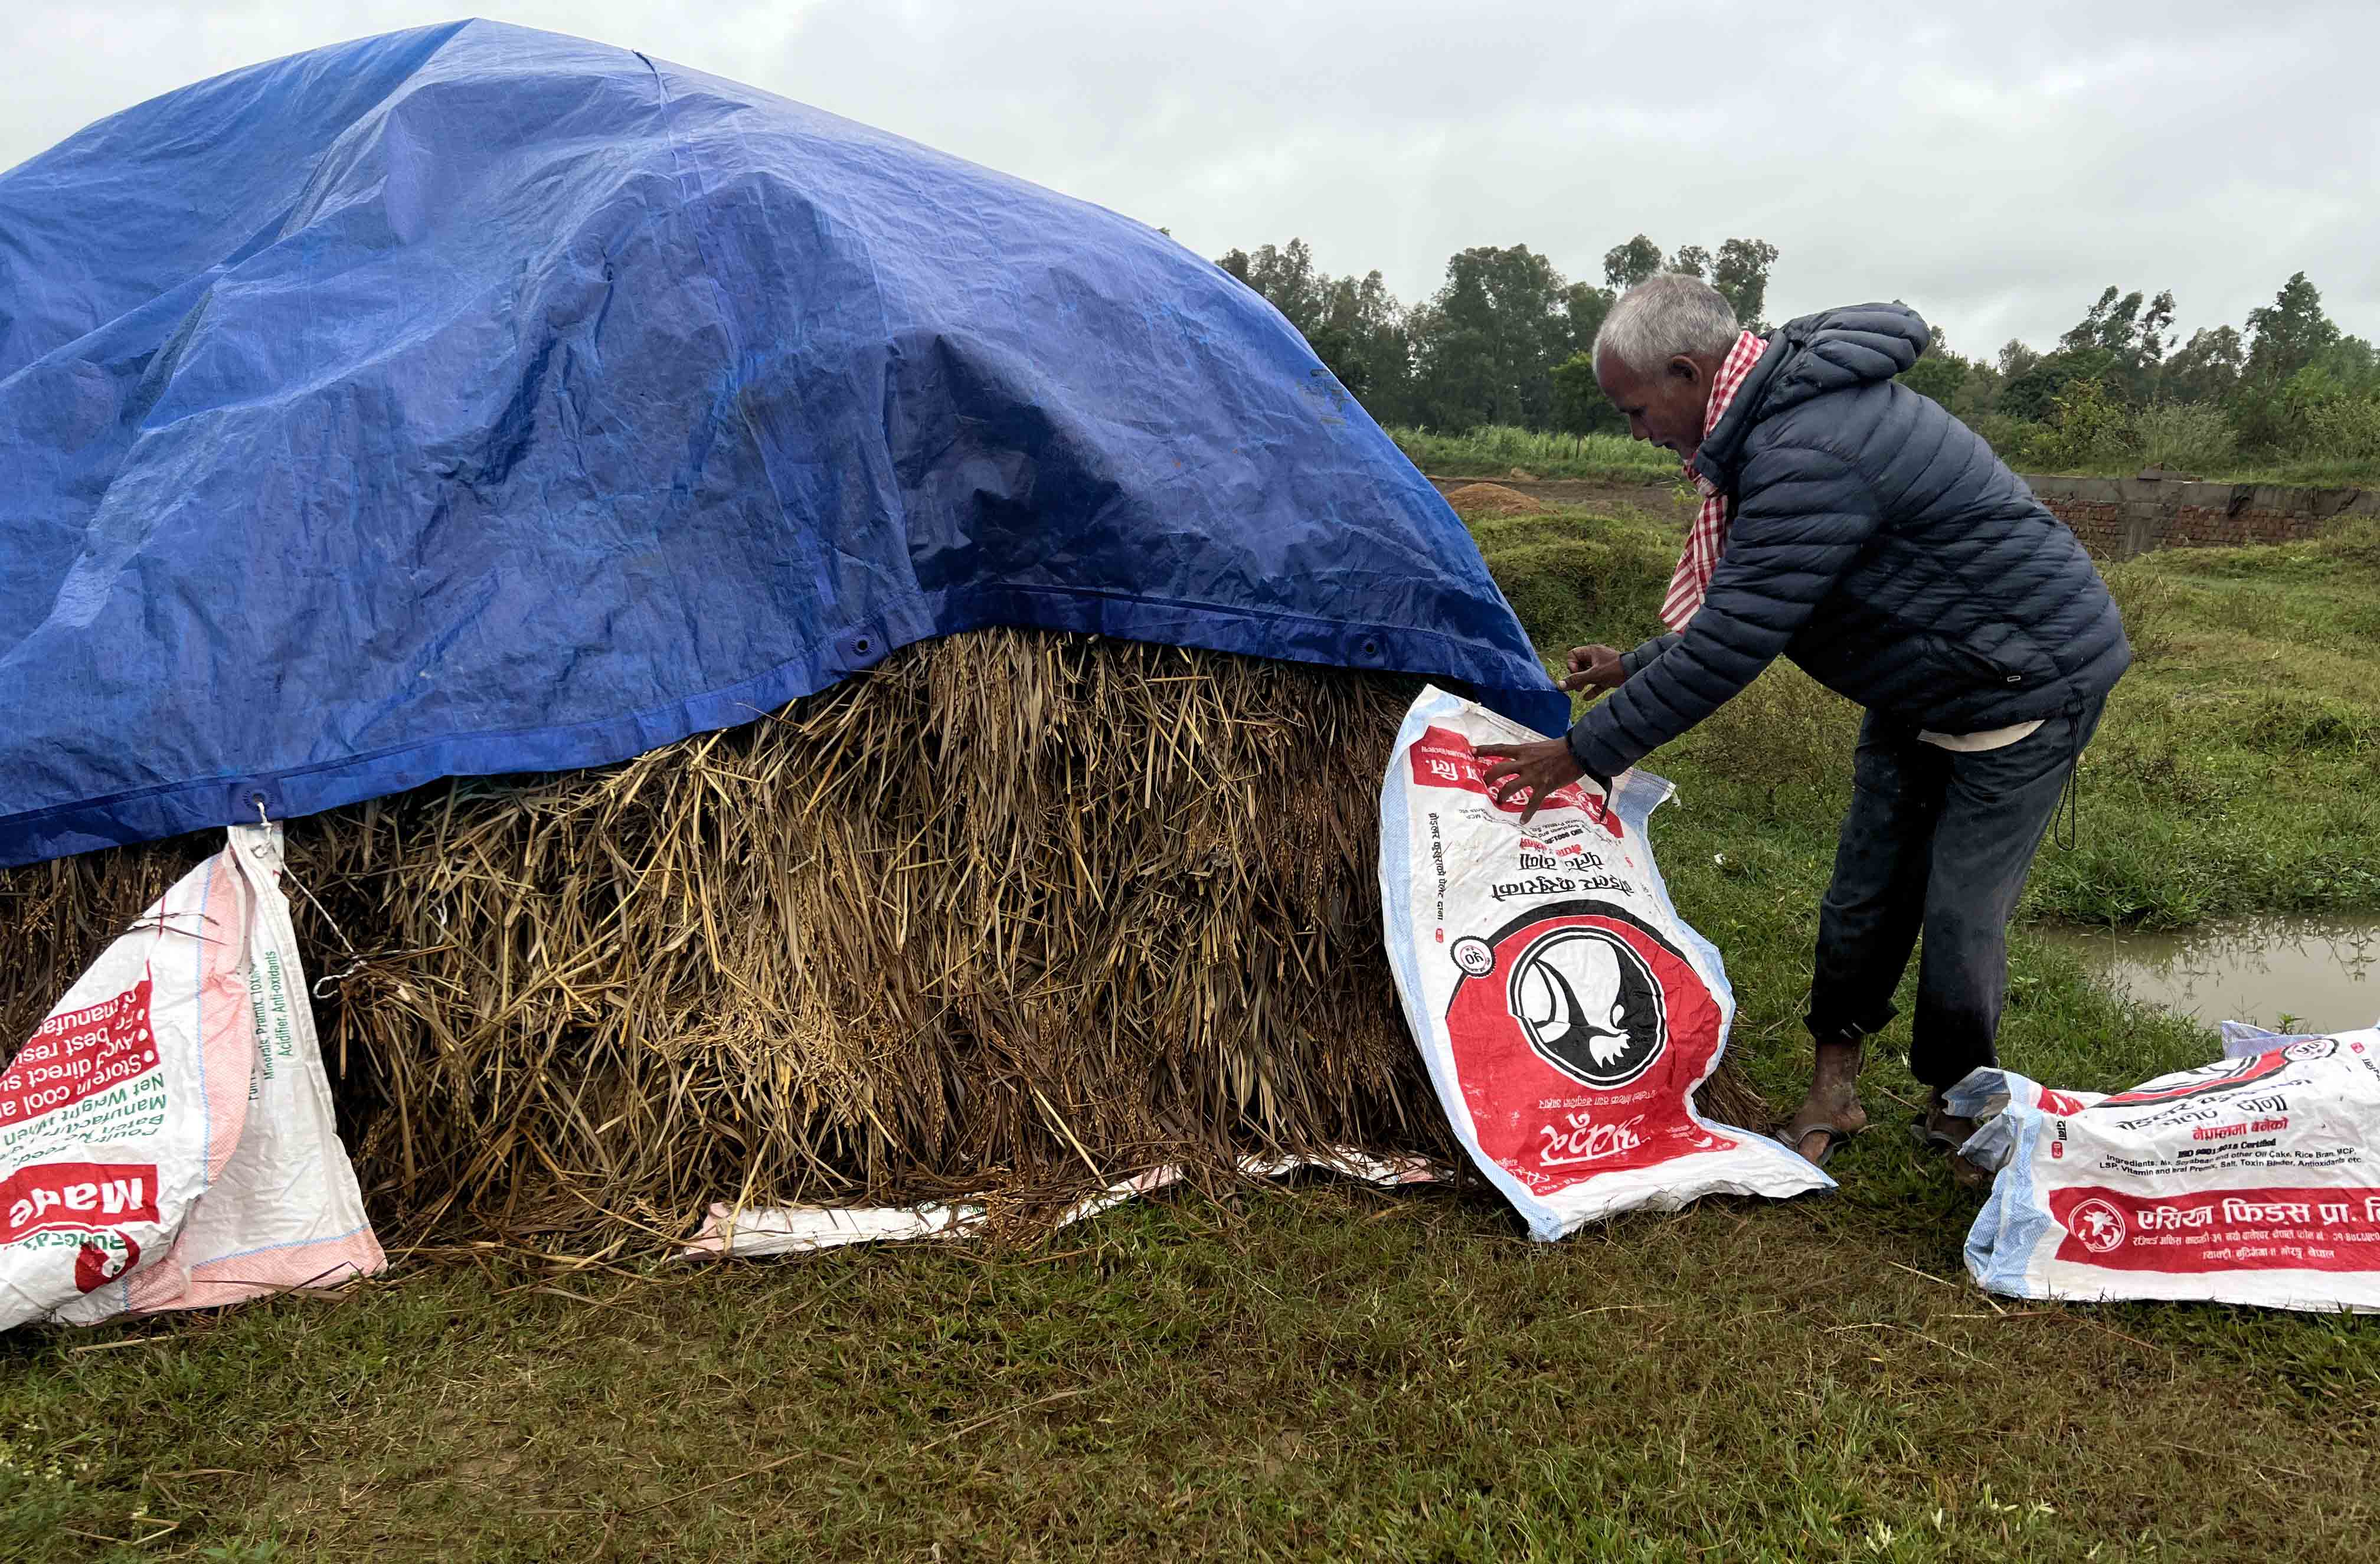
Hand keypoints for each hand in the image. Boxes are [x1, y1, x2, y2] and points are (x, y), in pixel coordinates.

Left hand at [1475, 739, 1591, 825]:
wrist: (1578, 752)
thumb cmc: (1561, 748)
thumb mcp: (1540, 747)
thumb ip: (1528, 753)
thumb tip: (1522, 758)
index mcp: (1523, 751)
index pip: (1499, 748)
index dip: (1485, 749)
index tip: (1472, 751)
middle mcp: (1524, 763)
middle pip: (1498, 770)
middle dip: (1488, 779)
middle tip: (1484, 784)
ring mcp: (1533, 775)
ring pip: (1509, 788)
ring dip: (1502, 796)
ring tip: (1499, 802)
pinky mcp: (1543, 787)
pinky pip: (1532, 803)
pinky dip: (1527, 814)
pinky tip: (1522, 821)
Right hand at [1560, 644, 1626, 693]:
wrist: (1636, 672)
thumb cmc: (1615, 669)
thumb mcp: (1593, 675)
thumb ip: (1576, 680)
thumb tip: (1560, 685)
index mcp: (1591, 651)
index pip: (1573, 655)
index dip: (1571, 665)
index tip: (1577, 673)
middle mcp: (1596, 657)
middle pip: (1579, 665)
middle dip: (1576, 676)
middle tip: (1577, 685)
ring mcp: (1603, 666)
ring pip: (1588, 674)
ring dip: (1583, 682)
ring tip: (1580, 690)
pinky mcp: (1609, 676)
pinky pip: (1597, 682)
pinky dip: (1592, 689)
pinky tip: (1587, 698)